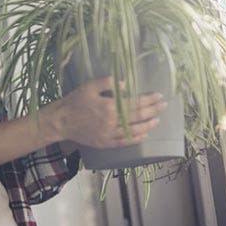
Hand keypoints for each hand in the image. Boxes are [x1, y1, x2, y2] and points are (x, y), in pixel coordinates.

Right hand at [40, 76, 166, 148]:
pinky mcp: (105, 143)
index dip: (149, 99)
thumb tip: (125, 83)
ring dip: (148, 125)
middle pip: (138, 116)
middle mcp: (112, 122)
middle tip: (164, 106)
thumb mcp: (89, 86)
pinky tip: (144, 135)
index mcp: (109, 106)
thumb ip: (106, 82)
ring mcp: (109, 134)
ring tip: (157, 120)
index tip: (159, 96)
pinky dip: (136, 139)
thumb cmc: (74, 102)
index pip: (135, 102)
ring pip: (134, 131)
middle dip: (153, 110)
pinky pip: (124, 142)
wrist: (61, 121)